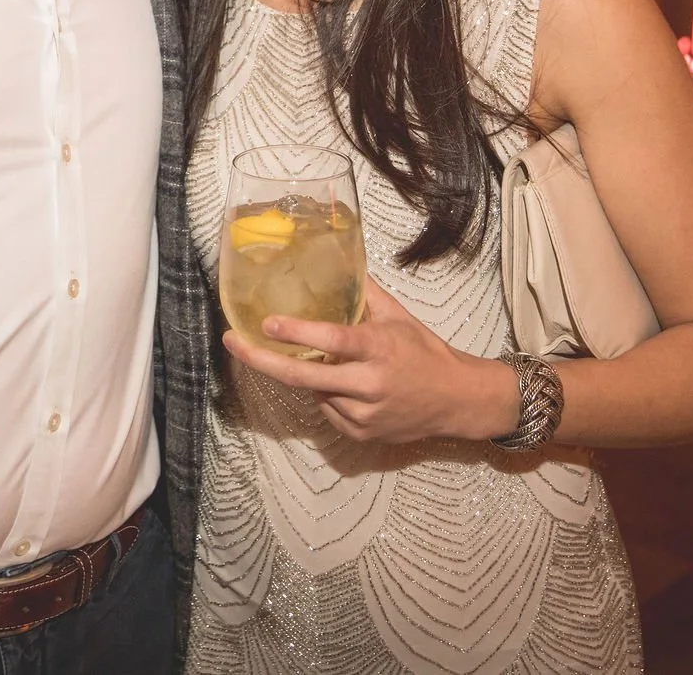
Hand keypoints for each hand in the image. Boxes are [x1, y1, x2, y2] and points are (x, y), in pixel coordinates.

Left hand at [222, 279, 519, 443]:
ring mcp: (364, 414)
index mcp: (379, 349)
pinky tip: (344, 384)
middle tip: (233, 343)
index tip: (267, 324)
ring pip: (314, 392)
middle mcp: (370, 384)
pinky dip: (325, 394)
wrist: (458, 400)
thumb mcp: (397, 316)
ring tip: (328, 361)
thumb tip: (337, 259)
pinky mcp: (362, 434)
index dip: (298, 334)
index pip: (333, 340)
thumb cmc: (425, 351)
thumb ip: (363, 291)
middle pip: (304, 377)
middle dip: (262, 360)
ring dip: (308, 375)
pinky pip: (327, 410)